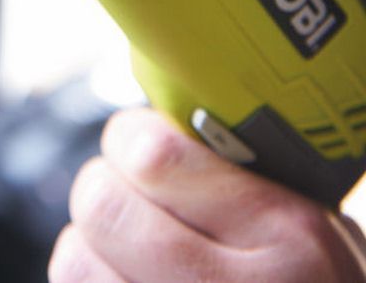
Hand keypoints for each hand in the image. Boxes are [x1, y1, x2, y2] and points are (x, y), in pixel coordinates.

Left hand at [49, 107, 365, 282]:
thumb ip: (238, 170)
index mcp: (285, 231)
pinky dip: (97, 280)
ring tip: (129, 250)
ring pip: (75, 260)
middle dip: (106, 190)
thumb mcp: (306, 220)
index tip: (140, 144)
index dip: (131, 138)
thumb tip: (152, 120)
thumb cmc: (311, 281)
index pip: (153, 154)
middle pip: (102, 205)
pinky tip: (130, 280)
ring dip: (91, 247)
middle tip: (129, 196)